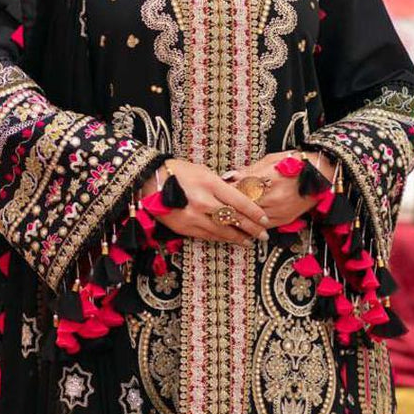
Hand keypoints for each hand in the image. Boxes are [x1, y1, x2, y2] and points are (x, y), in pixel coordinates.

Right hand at [140, 158, 270, 247]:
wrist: (148, 182)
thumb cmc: (176, 172)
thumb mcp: (202, 171)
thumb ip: (219, 185)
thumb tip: (237, 196)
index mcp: (210, 184)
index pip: (240, 201)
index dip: (255, 213)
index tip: (265, 220)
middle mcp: (204, 201)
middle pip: (234, 219)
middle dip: (252, 229)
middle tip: (264, 235)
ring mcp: (194, 217)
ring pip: (222, 231)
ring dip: (238, 237)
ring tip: (250, 242)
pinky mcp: (185, 227)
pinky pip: (208, 236)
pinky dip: (221, 238)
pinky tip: (230, 240)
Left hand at [222, 150, 335, 225]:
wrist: (321, 175)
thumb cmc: (295, 163)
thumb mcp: (270, 160)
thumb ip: (248, 171)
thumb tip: (229, 177)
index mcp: (269, 179)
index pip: (241, 189)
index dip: (226, 192)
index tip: (215, 192)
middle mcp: (274, 197)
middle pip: (244, 207)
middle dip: (228, 207)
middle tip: (214, 207)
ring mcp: (280, 211)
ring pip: (252, 220)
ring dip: (237, 220)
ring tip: (223, 218)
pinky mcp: (284, 219)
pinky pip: (263, 226)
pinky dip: (251, 226)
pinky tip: (240, 225)